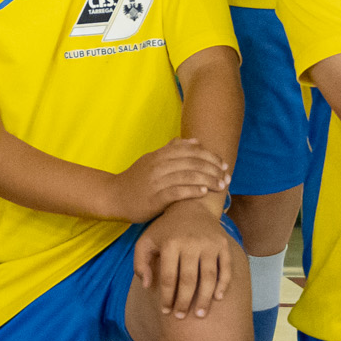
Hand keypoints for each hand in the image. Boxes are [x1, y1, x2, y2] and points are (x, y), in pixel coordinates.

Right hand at [110, 138, 232, 221]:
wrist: (114, 196)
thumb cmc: (135, 179)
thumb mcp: (150, 160)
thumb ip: (171, 150)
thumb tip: (193, 141)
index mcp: (158, 155)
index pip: (189, 150)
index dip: (209, 155)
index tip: (222, 163)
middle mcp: (157, 166)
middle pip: (191, 162)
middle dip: (212, 168)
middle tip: (226, 176)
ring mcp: (155, 182)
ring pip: (186, 176)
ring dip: (207, 180)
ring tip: (221, 185)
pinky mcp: (154, 198)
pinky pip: (176, 192)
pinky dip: (191, 190)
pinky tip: (203, 192)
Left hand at [133, 198, 240, 320]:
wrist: (191, 206)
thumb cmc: (165, 229)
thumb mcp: (146, 240)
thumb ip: (140, 262)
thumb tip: (146, 285)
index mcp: (170, 243)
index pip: (169, 277)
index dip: (167, 297)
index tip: (166, 311)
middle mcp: (191, 243)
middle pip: (189, 280)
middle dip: (185, 302)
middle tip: (182, 316)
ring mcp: (209, 244)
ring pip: (208, 277)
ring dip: (204, 298)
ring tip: (199, 314)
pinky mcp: (223, 244)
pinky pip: (226, 268)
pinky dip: (223, 284)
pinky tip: (217, 298)